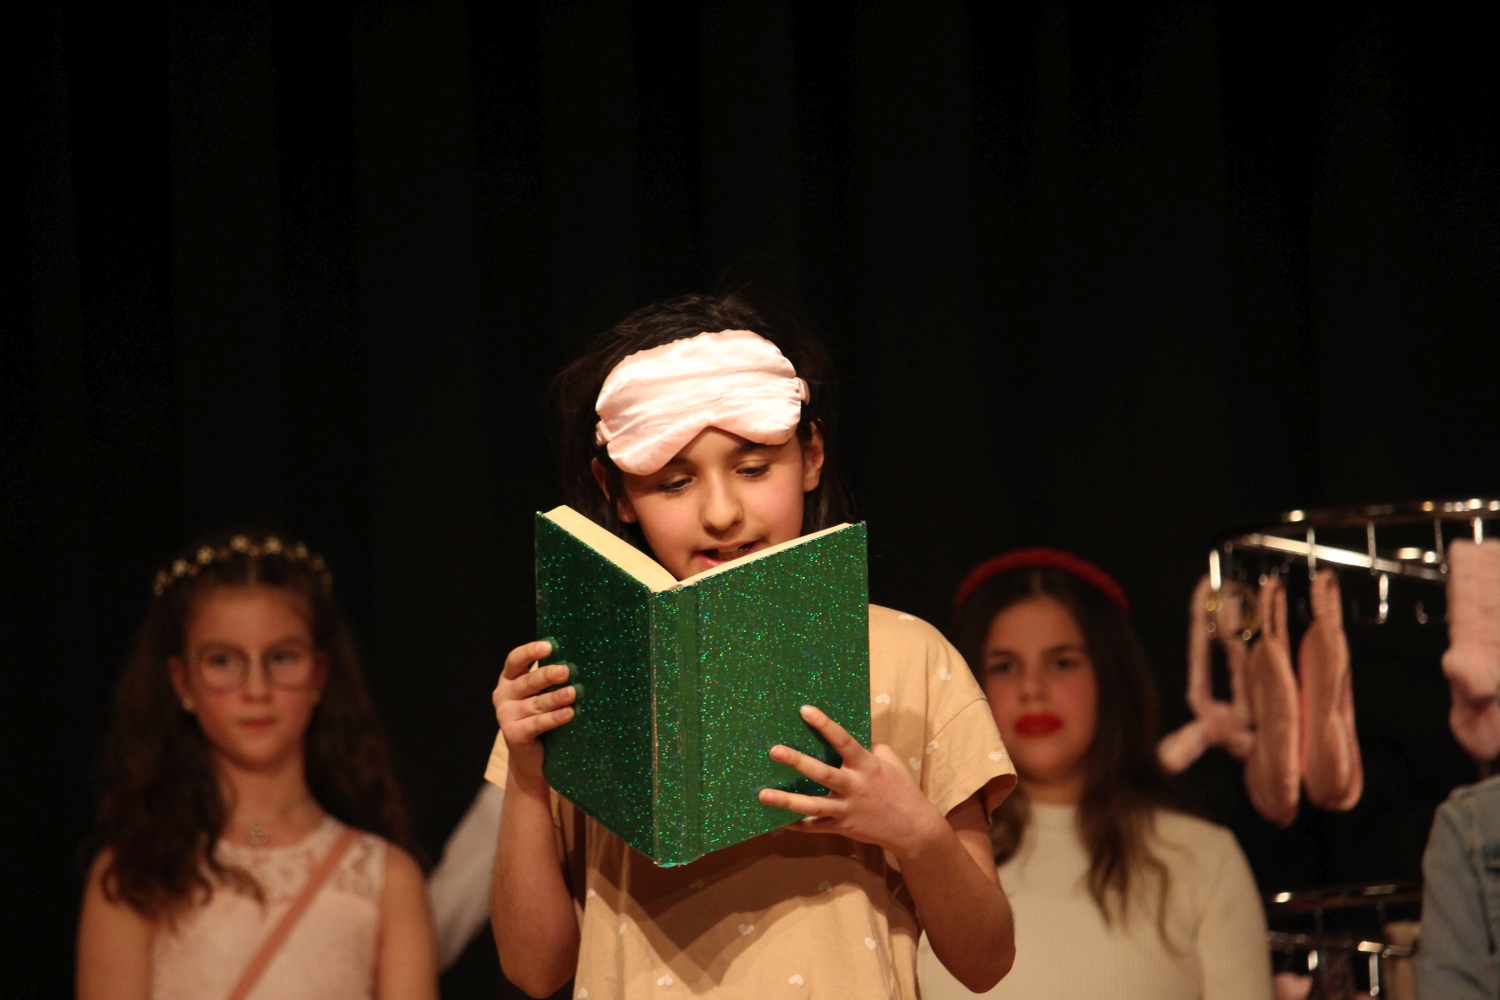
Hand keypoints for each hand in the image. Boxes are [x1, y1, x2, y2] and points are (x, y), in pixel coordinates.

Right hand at [492, 640, 574, 783]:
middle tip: (566, 671)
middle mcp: (503, 695)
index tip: (549, 646)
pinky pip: (538, 723)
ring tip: (573, 692)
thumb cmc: (539, 715)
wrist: (529, 756)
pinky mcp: (513, 734)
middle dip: (548, 675)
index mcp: (508, 679)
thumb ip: (547, 678)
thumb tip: (575, 659)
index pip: (515, 660)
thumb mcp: (539, 693)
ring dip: (556, 697)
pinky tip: (569, 713)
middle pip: (528, 682)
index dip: (530, 651)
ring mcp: (506, 715)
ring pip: (536, 704)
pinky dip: (555, 718)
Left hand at [757, 705, 946, 859]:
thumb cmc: (902, 789)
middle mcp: (854, 786)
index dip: (824, 725)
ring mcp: (847, 808)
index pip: (843, 740)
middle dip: (797, 761)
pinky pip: (816, 826)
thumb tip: (851, 738)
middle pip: (822, 773)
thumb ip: (870, 748)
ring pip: (813, 805)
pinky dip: (798, 824)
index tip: (805, 710)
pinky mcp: (843, 827)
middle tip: (774, 750)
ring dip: (787, 801)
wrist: (913, 828)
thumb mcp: (891, 762)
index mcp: (866, 765)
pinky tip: (779, 821)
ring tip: (763, 794)